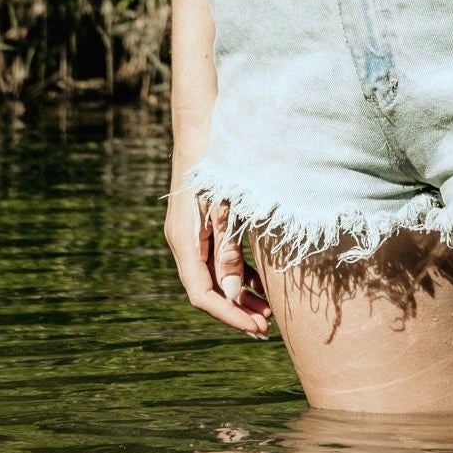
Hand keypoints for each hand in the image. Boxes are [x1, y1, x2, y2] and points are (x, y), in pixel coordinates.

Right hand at [164, 177, 270, 336]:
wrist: (204, 123)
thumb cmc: (217, 163)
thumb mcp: (226, 208)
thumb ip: (228, 251)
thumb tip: (235, 295)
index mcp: (184, 241)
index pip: (202, 294)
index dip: (229, 315)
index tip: (256, 328)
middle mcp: (184, 241)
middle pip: (208, 288)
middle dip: (237, 310)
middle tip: (267, 329)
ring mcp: (193, 232)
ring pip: (215, 275)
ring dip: (240, 294)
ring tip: (268, 311)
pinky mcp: (204, 222)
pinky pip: (219, 257)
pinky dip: (239, 271)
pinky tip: (260, 282)